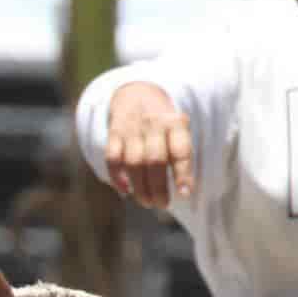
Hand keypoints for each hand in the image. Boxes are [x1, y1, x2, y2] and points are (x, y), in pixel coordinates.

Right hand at [104, 82, 193, 208]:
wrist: (137, 92)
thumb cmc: (164, 123)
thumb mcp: (178, 129)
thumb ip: (180, 154)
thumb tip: (182, 192)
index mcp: (175, 123)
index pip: (180, 150)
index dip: (183, 174)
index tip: (185, 194)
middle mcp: (153, 124)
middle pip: (155, 160)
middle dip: (158, 187)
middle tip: (162, 204)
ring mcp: (132, 128)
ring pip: (134, 162)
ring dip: (140, 187)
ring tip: (146, 202)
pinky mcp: (114, 133)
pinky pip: (113, 158)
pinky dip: (117, 177)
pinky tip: (125, 190)